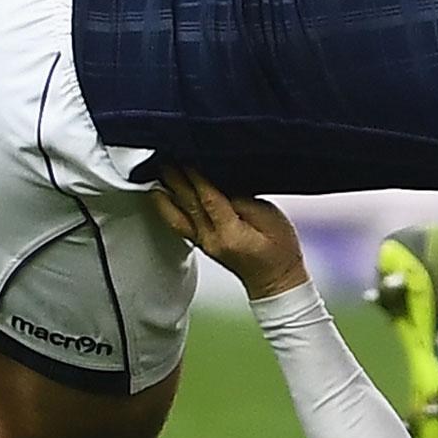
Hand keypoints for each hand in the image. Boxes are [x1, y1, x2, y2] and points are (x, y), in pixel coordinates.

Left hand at [150, 165, 308, 300]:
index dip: (196, 176)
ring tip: (158, 175)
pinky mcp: (203, 244)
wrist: (277, 281)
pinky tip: (165, 196)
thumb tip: (222, 183)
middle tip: (166, 159)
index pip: (208, 199)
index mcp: (230, 234)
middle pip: (187, 205)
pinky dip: (169, 208)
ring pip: (176, 218)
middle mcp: (211, 240)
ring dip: (165, 194)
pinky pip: (179, 224)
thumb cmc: (280, 252)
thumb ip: (244, 199)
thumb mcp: (271, 218)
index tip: (187, 157)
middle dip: (175, 180)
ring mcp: (204, 244)